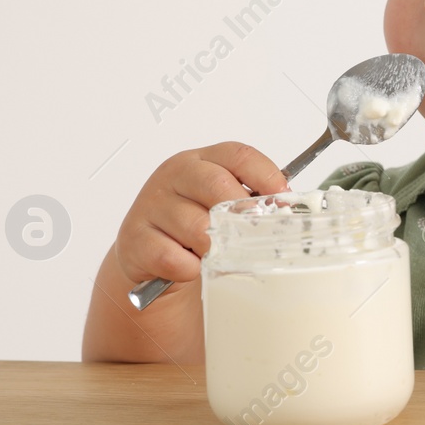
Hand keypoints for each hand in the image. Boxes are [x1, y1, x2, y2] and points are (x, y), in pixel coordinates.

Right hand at [114, 141, 288, 291]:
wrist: (147, 257)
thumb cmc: (191, 228)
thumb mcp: (219, 206)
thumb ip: (248, 201)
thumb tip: (288, 210)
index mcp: (199, 161)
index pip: (238, 155)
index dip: (266, 175)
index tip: (283, 198)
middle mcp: (174, 176)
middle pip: (216, 184)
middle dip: (240, 213)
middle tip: (251, 234)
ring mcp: (151, 205)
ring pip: (197, 226)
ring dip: (213, 247)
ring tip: (212, 253)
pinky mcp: (135, 239)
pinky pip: (174, 258)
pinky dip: (189, 269)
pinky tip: (189, 267)